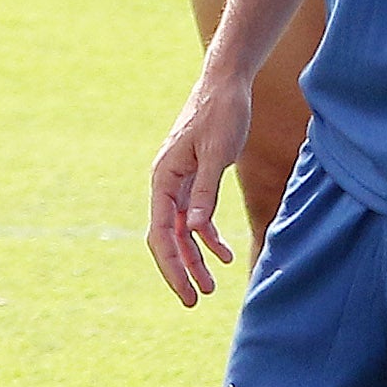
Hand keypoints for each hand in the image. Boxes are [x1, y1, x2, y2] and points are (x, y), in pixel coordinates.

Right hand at [148, 69, 253, 306]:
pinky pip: (195, 216)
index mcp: (163, 179)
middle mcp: (165, 184)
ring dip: (195, 258)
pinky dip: (207, 236)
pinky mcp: (193, 179)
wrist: (225, 85)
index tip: (187, 292)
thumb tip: (194, 230)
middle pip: (167, 237)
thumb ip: (204, 192)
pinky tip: (223, 253)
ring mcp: (178, 183)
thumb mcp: (216, 154)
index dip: (172, 266)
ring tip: (212, 286)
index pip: (161, 233)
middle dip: (180, 270)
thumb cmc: (221, 114)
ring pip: (181, 230)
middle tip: (196, 301)